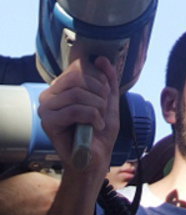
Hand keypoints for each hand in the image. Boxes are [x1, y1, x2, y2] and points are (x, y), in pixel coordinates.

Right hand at [38, 57, 119, 174]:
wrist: (97, 156)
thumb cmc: (100, 129)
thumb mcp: (110, 99)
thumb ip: (108, 78)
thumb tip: (102, 59)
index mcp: (63, 86)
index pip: (79, 67)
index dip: (99, 78)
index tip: (105, 94)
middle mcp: (50, 94)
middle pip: (77, 77)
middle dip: (100, 93)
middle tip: (103, 109)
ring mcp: (46, 108)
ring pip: (77, 93)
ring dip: (98, 107)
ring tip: (100, 120)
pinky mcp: (48, 123)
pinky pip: (75, 110)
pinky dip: (93, 118)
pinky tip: (95, 127)